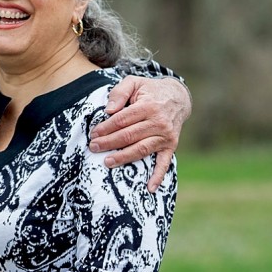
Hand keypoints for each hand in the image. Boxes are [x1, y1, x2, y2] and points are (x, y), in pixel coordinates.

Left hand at [89, 76, 190, 191]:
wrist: (177, 97)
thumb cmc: (150, 90)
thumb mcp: (134, 83)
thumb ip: (119, 93)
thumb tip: (108, 110)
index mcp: (148, 106)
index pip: (122, 120)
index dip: (106, 128)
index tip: (93, 134)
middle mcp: (159, 122)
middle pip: (129, 136)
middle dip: (109, 143)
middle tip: (93, 148)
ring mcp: (166, 136)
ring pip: (141, 149)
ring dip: (124, 157)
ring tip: (107, 162)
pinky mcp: (171, 146)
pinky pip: (165, 163)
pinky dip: (158, 176)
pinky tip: (149, 188)